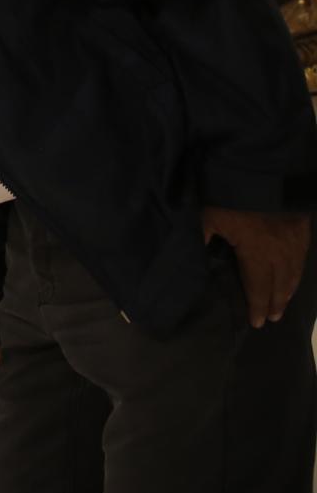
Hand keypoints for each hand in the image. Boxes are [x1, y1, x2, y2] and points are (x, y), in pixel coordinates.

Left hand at [202, 206, 309, 327]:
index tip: (257, 323)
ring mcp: (294, 239)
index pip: (257, 286)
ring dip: (288, 291)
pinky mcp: (302, 227)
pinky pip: (303, 257)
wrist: (264, 169)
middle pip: (278, 283)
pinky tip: (295, 276)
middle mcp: (279, 250)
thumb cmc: (231, 194)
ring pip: (294, 273)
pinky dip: (299, 272)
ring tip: (282, 305)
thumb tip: (190, 261)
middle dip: (274, 303)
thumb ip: (202, 239)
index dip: (256, 306)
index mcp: (256, 252)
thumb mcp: (208, 215)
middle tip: (272, 319)